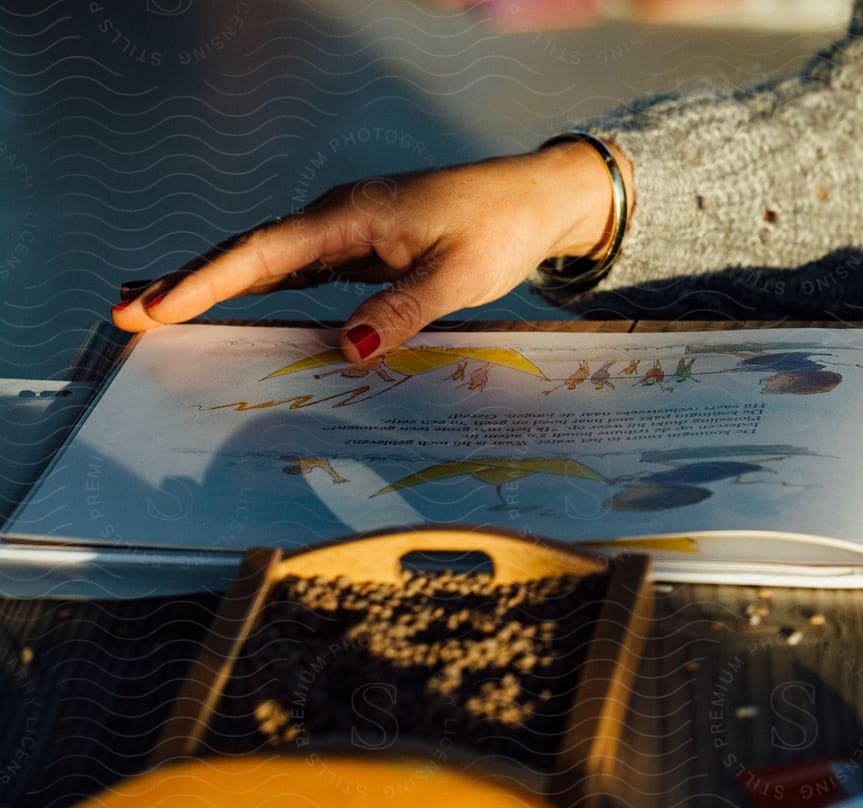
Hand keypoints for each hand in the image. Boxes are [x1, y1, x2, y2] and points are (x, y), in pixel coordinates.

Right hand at [109, 140, 629, 362]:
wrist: (533, 200)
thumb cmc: (499, 230)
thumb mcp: (457, 276)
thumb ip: (401, 310)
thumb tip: (346, 350)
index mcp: (348, 217)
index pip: (260, 254)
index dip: (203, 283)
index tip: (157, 308)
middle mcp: (335, 218)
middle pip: (246, 254)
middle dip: (185, 283)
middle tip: (127, 316)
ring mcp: (344, 231)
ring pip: (264, 261)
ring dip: (211, 286)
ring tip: (157, 316)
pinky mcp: (359, 247)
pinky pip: (295, 270)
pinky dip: (256, 288)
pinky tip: (232, 311)